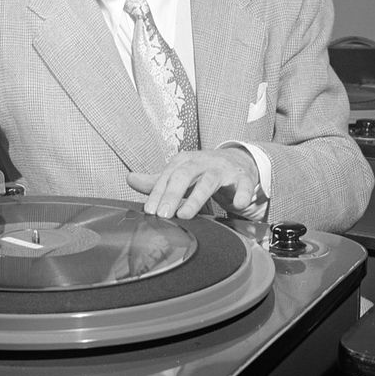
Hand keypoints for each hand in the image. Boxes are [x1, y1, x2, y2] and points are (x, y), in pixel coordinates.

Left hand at [126, 148, 259, 218]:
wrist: (237, 161)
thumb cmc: (202, 171)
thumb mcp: (179, 174)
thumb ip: (156, 181)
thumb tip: (130, 179)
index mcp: (184, 161)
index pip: (167, 176)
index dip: (157, 193)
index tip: (149, 211)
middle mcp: (202, 162)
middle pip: (185, 175)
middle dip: (172, 194)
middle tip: (162, 214)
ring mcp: (223, 168)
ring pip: (209, 180)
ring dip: (197, 198)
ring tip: (185, 215)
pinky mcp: (242, 177)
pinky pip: (244, 184)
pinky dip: (242, 193)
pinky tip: (238, 205)